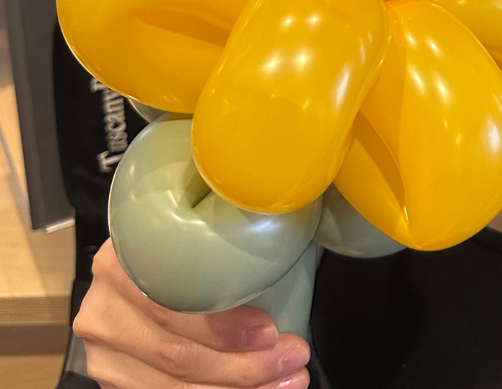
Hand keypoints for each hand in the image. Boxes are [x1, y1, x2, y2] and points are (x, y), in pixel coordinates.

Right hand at [73, 240, 310, 388]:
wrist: (145, 264)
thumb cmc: (189, 246)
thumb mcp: (196, 232)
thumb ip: (224, 245)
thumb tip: (289, 253)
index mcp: (121, 263)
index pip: (171, 307)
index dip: (224, 327)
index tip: (272, 331)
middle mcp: (103, 312)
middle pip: (174, 356)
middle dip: (243, 366)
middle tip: (293, 358)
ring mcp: (104, 356)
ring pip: (172, 388)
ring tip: (287, 381)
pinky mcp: (114, 383)